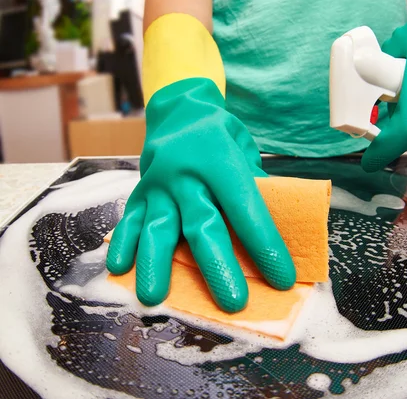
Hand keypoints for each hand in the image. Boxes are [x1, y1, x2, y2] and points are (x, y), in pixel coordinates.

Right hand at [106, 79, 295, 311]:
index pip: (246, 208)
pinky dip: (124, 244)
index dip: (265, 245)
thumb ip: (255, 183)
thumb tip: (275, 225)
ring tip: (155, 297)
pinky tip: (119, 269)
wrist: (178, 109)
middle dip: (217, 267)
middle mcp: (186, 173)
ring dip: (157, 263)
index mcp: (219, 160)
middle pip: (202, 224)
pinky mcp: (140, 191)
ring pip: (158, 227)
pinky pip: (130, 219)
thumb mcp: (244, 148)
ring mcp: (158, 183)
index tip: (282, 278)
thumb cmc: (221, 135)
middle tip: (233, 302)